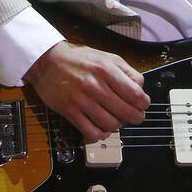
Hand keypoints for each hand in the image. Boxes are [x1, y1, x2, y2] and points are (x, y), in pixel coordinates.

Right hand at [23, 41, 149, 143]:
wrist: (47, 61)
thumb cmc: (79, 59)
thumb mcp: (107, 57)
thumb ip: (126, 71)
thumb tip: (140, 88)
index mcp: (107, 70)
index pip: (135, 94)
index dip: (143, 104)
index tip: (143, 105)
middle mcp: (95, 85)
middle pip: (125, 112)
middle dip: (136, 118)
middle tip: (136, 117)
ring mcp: (81, 100)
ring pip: (110, 124)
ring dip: (118, 126)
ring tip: (117, 120)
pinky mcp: (69, 111)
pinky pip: (91, 131)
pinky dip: (101, 134)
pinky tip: (102, 128)